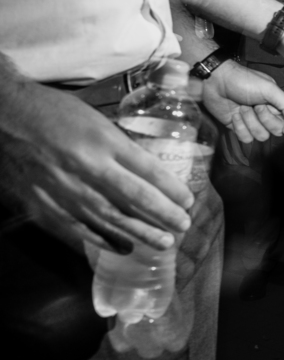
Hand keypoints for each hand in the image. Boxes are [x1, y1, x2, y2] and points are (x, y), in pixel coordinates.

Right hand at [0, 81, 193, 253]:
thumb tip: (150, 173)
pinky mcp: (41, 204)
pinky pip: (76, 230)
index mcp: (101, 140)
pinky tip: (122, 247)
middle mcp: (85, 166)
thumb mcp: (95, 120)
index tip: (188, 201)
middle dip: (162, 215)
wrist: (2, 115)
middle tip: (182, 227)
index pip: (147, 170)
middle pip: (133, 198)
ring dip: (139, 233)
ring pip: (109, 219)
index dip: (171, 189)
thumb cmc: (53, 112)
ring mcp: (61, 189)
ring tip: (163, 242)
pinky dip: (102, 241)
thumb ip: (120, 147)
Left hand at [201, 61, 283, 142]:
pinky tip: (234, 114)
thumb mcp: (269, 88)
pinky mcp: (238, 128)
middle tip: (255, 104)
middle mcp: (267, 115)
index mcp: (277, 104)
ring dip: (250, 121)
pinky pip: (246, 139)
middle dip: (265, 119)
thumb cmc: (243, 81)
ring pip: (261, 136)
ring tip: (242, 106)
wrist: (216, 81)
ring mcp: (252, 122)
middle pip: (277, 131)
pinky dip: (240, 127)